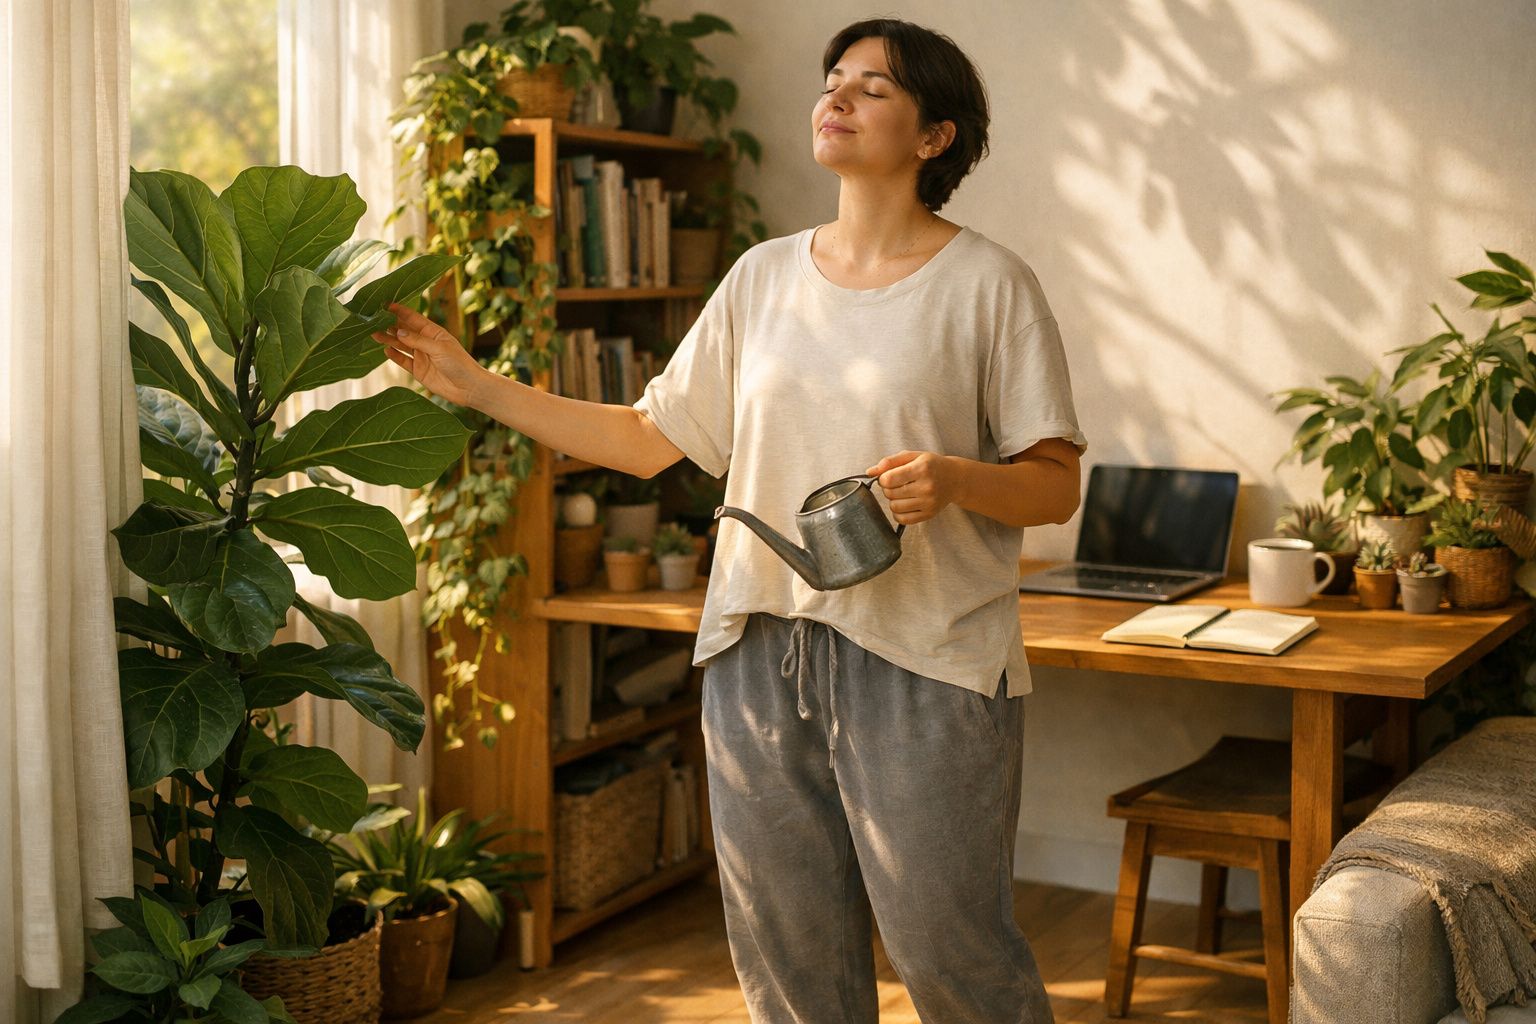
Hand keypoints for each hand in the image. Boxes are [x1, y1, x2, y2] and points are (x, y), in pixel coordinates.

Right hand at [370, 303, 486, 408]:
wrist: (468, 388)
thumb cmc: (459, 364)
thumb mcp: (439, 349)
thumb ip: (418, 340)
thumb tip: (398, 331)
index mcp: (433, 332)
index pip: (413, 318)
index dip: (399, 311)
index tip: (384, 305)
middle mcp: (426, 342)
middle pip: (404, 331)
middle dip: (389, 324)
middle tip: (372, 320)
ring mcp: (421, 356)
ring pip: (401, 345)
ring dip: (388, 339)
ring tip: (374, 333)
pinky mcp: (419, 371)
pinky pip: (403, 361)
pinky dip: (394, 356)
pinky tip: (385, 350)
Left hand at [865, 450, 958, 525]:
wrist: (956, 479)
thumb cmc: (932, 465)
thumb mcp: (913, 456)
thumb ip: (889, 462)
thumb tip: (869, 472)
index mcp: (922, 468)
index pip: (888, 479)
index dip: (883, 478)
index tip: (889, 476)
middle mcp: (927, 487)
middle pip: (890, 493)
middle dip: (888, 488)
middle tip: (897, 484)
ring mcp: (929, 502)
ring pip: (894, 507)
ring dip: (893, 500)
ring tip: (902, 493)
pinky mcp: (929, 514)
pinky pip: (903, 519)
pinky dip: (898, 513)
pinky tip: (905, 503)